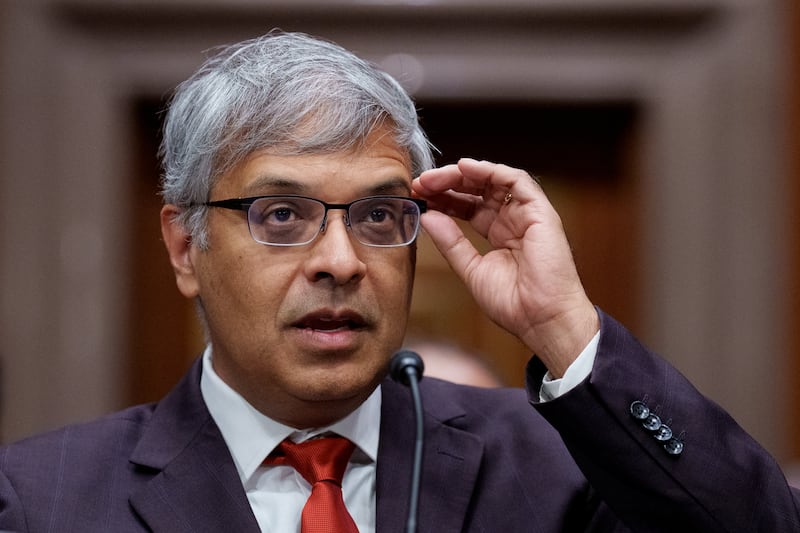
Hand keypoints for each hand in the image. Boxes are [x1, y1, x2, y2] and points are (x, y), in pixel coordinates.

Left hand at [412, 158, 598, 376]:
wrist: (542, 320)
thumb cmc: (514, 304)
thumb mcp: (471, 270)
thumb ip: (451, 242)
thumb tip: (429, 217)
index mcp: (498, 234)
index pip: (467, 206)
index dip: (443, 199)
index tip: (419, 196)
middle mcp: (512, 220)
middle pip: (477, 190)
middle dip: (447, 183)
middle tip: (421, 184)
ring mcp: (527, 214)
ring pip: (493, 180)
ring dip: (462, 174)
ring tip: (435, 177)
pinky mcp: (540, 212)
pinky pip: (516, 181)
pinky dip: (490, 170)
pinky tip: (465, 168)